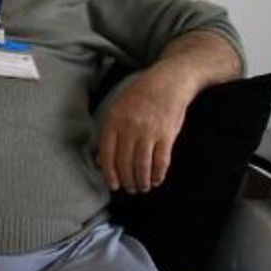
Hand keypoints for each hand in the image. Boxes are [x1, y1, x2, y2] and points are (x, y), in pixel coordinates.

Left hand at [96, 68, 193, 193]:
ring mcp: (149, 132)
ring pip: (142, 165)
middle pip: (125, 163)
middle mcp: (130, 127)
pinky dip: (158, 174)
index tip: (112, 185)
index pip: (107, 154)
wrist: (168, 82)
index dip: (109, 173)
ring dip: (142, 181)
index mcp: (114, 120)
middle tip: (129, 189)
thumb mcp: (118, 108)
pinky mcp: (167, 135)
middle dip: (127, 180)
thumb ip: (110, 133)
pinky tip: (156, 180)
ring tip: (142, 187)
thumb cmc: (139, 96)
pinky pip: (161, 161)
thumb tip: (101, 160)